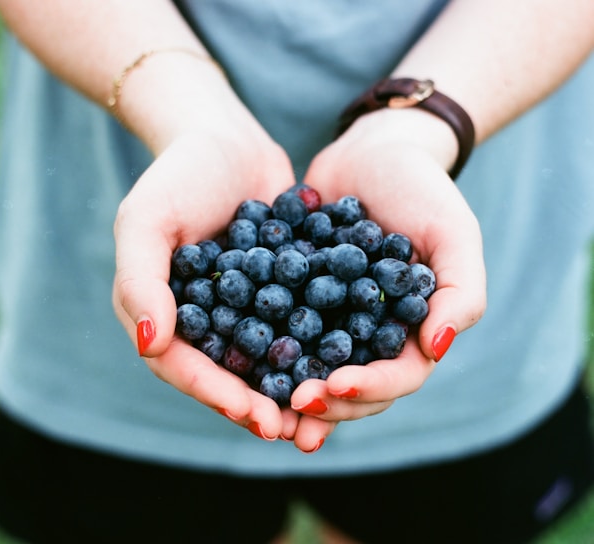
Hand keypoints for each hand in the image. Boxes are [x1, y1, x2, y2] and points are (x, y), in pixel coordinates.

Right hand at [112, 107, 297, 442]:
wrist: (226, 139)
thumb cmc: (177, 175)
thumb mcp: (146, 220)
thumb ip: (140, 281)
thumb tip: (151, 346)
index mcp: (167, 313)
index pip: (185, 366)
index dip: (217, 394)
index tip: (255, 416)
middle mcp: (206, 318)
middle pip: (229, 372)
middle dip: (259, 403)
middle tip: (293, 430)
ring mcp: (246, 306)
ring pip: (267, 357)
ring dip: (292, 387)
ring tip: (324, 413)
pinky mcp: (282, 288)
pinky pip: (298, 322)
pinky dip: (318, 345)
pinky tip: (349, 362)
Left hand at [280, 109, 486, 448]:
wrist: (371, 152)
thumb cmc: (420, 189)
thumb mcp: (453, 233)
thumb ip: (460, 292)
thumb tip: (438, 348)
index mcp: (412, 328)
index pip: (399, 375)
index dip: (371, 388)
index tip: (336, 386)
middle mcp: (371, 332)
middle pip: (353, 385)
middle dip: (327, 401)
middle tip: (295, 404)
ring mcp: (333, 318)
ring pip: (315, 367)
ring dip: (292, 392)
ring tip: (266, 406)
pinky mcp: (298, 297)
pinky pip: (281, 328)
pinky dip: (264, 349)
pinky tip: (239, 361)